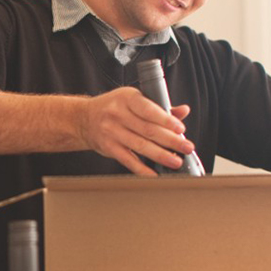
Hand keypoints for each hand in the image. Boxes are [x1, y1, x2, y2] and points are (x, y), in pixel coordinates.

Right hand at [78, 87, 195, 174]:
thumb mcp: (133, 100)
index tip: (181, 129)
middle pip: (148, 130)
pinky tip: (154, 173)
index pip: (149, 109)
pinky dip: (142, 169)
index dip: (166, 120)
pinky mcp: (108, 147)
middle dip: (171, 141)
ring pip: (140, 146)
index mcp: (127, 98)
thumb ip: (159, 106)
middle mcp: (117, 114)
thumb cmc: (113, 108)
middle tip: (186, 148)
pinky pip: (128, 160)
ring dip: (161, 156)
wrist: (84, 119)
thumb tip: (183, 111)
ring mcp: (111, 131)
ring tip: (175, 161)